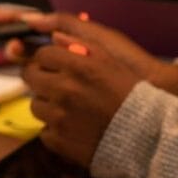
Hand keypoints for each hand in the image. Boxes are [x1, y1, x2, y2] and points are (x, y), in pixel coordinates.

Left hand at [15, 14, 177, 167]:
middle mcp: (64, 90)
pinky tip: (73, 126)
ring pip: (35, 104)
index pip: (42, 54)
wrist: (147, 136)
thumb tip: (54, 37)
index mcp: (77, 67)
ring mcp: (59, 117)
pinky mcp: (59, 141)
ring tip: (68, 107)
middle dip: (41, 77)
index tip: (54, 64)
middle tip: (55, 83)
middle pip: (31, 77)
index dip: (47, 58)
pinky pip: (44, 130)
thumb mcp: (111, 61)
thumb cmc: (131, 94)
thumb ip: (80, 45)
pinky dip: (55, 128)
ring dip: (47, 104)